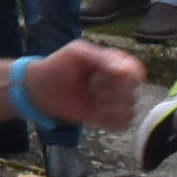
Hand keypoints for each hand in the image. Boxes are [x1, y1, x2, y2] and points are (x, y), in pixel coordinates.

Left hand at [23, 40, 146, 131]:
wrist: (40, 88)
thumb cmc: (58, 65)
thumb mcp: (77, 53)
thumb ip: (102, 58)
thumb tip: (124, 70)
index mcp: (116, 63)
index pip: (136, 72)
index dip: (124, 77)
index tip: (102, 76)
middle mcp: (120, 82)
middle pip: (133, 92)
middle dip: (110, 92)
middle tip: (91, 87)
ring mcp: (115, 101)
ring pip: (130, 109)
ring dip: (108, 107)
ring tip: (91, 100)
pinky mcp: (108, 117)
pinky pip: (123, 123)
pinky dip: (109, 120)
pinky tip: (94, 114)